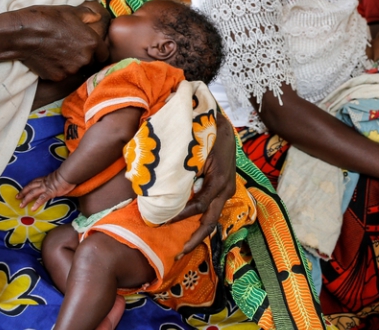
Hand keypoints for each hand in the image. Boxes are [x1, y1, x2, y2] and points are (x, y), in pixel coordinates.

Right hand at [15, 4, 110, 80]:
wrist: (22, 34)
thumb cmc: (47, 19)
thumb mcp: (70, 11)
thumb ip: (88, 15)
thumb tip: (98, 17)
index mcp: (91, 42)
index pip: (104, 54)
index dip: (97, 51)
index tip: (90, 48)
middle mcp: (84, 59)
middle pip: (90, 62)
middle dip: (84, 57)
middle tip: (70, 48)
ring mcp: (71, 70)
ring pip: (76, 69)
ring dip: (71, 64)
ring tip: (58, 52)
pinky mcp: (57, 77)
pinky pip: (62, 74)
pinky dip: (58, 69)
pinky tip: (49, 59)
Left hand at [18, 170, 75, 210]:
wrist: (69, 174)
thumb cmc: (67, 175)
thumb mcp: (59, 178)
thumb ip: (55, 181)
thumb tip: (56, 184)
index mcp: (45, 179)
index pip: (34, 182)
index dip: (27, 186)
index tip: (23, 190)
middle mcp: (43, 183)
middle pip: (30, 187)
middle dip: (23, 192)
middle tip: (17, 197)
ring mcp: (46, 188)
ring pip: (33, 193)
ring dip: (26, 199)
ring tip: (21, 205)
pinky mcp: (50, 192)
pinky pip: (42, 198)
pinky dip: (37, 203)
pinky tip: (33, 209)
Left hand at [169, 111, 236, 256]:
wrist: (224, 125)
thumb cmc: (205, 135)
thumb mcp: (193, 151)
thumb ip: (178, 169)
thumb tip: (150, 181)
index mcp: (218, 181)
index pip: (198, 206)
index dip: (180, 216)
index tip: (162, 222)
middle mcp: (225, 189)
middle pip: (210, 221)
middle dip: (195, 239)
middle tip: (179, 253)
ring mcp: (227, 190)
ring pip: (213, 217)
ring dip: (199, 232)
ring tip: (184, 247)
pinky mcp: (225, 188)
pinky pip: (213, 208)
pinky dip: (201, 219)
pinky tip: (190, 228)